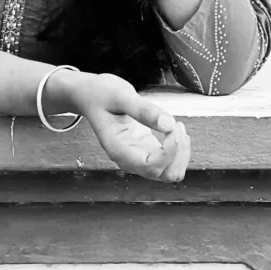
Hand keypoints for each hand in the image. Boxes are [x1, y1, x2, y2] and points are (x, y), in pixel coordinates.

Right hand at [73, 73, 190, 182]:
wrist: (90, 95)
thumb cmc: (100, 94)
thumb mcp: (120, 95)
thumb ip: (143, 110)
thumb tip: (168, 124)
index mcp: (119, 150)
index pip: (152, 167)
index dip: (170, 151)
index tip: (174, 127)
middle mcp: (129, 159)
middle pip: (165, 174)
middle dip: (178, 153)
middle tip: (176, 125)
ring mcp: (138, 156)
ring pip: (170, 171)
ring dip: (181, 152)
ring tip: (177, 126)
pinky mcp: (146, 150)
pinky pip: (168, 160)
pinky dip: (178, 148)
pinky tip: (174, 128)